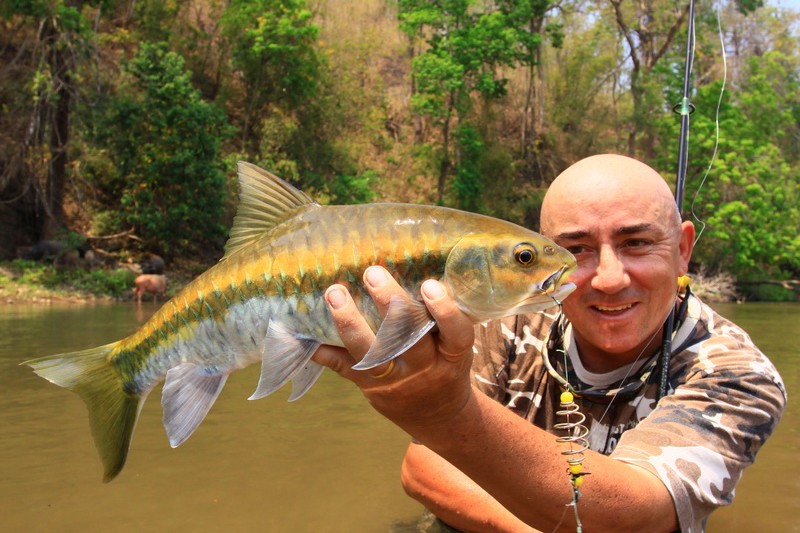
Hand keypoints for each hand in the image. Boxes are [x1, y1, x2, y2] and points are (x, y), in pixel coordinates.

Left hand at [312, 265, 475, 433]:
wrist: (437, 417)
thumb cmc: (446, 366)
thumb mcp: (455, 346)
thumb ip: (440, 319)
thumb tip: (415, 265)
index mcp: (452, 355)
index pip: (455, 334)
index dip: (444, 311)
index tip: (429, 285)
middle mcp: (424, 368)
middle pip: (407, 338)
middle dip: (389, 304)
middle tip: (372, 273)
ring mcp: (394, 379)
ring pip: (371, 353)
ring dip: (349, 321)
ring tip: (335, 292)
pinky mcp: (370, 387)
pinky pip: (343, 367)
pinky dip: (323, 350)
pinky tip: (306, 332)